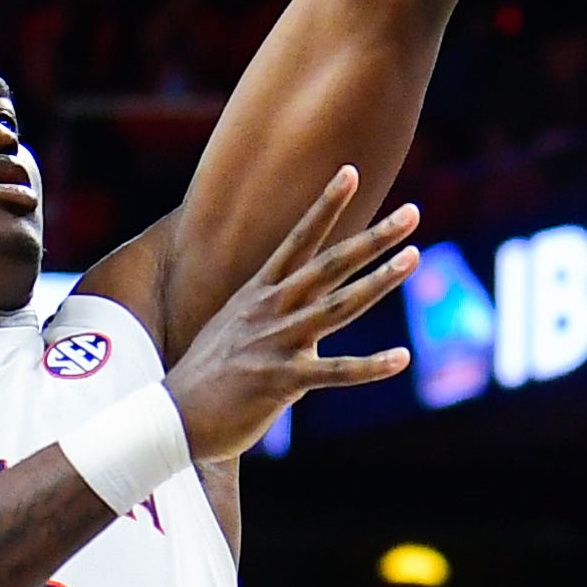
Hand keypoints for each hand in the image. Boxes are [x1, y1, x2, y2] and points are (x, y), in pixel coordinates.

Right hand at [158, 167, 420, 458]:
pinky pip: (335, 372)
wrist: (171, 417)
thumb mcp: (235, 328)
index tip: (349, 170)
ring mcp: (277, 342)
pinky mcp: (282, 381)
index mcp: (260, 292)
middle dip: (373, 237)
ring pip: (338, 306)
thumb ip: (271, 315)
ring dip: (380, 281)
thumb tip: (298, 312)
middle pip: (330, 264)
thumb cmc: (207, 376)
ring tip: (414, 257)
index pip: (299, 239)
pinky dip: (370, 366)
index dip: (325, 204)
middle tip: (411, 213)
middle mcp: (271, 309)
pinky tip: (402, 358)